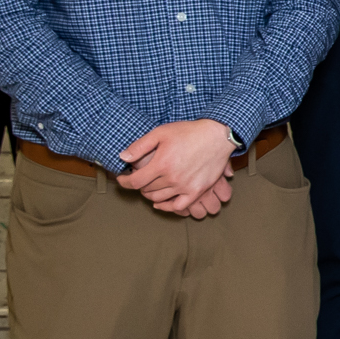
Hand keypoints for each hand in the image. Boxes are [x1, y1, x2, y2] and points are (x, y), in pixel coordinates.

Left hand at [118, 119, 236, 214]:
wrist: (217, 136)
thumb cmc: (189, 132)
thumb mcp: (161, 132)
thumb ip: (140, 146)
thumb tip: (123, 157)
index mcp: (161, 164)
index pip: (135, 182)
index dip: (124, 182)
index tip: (122, 179)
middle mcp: (172, 178)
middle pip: (147, 190)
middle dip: (139, 184)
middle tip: (139, 178)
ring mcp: (186, 186)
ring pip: (159, 199)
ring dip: (151, 194)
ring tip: (150, 186)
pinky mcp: (197, 190)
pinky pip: (178, 206)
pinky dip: (167, 206)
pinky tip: (162, 202)